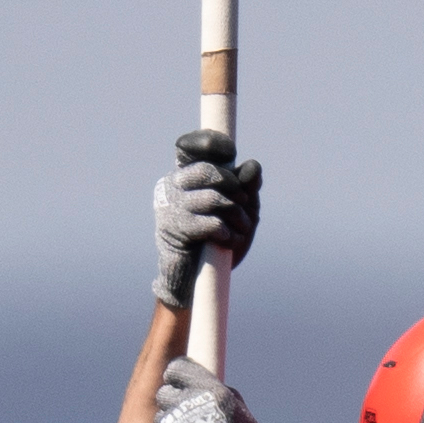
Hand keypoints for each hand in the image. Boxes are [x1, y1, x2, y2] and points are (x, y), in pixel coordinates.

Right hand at [154, 131, 261, 285]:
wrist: (195, 279)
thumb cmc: (217, 241)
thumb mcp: (240, 211)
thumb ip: (247, 187)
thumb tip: (253, 166)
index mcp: (184, 176)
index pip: (188, 146)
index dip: (209, 143)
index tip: (230, 150)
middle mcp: (172, 186)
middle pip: (207, 171)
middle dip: (235, 186)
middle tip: (244, 202)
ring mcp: (171, 207)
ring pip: (213, 198)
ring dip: (237, 215)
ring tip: (241, 228)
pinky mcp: (175, 230)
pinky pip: (211, 223)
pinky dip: (228, 233)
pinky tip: (229, 240)